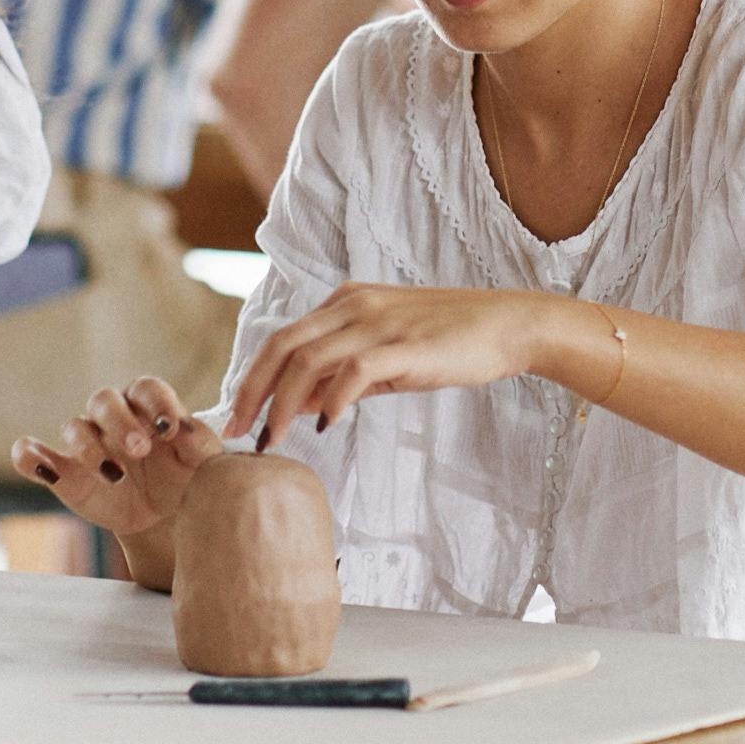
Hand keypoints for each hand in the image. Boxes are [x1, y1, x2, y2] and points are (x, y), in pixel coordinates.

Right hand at [15, 378, 217, 540]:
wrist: (163, 519)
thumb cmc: (185, 479)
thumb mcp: (203, 465)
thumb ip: (202, 445)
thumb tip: (187, 431)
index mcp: (148, 406)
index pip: (147, 388)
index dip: (156, 403)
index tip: (170, 428)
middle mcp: (113, 417)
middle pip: (105, 400)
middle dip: (121, 423)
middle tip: (141, 450)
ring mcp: (85, 443)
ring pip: (74, 427)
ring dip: (90, 449)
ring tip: (115, 476)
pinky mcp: (63, 471)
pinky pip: (31, 453)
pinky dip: (28, 456)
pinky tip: (42, 468)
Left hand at [220, 285, 572, 451]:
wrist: (507, 325)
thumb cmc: (448, 342)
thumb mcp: (385, 354)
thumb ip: (341, 376)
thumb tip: (295, 405)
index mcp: (345, 302)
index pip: (282, 338)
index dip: (252, 378)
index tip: (238, 417)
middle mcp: (353, 305)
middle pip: (282, 346)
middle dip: (252, 391)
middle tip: (237, 433)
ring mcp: (378, 323)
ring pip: (308, 361)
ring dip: (282, 404)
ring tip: (273, 440)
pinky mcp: (403, 345)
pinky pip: (353, 370)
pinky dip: (332, 400)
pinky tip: (326, 427)